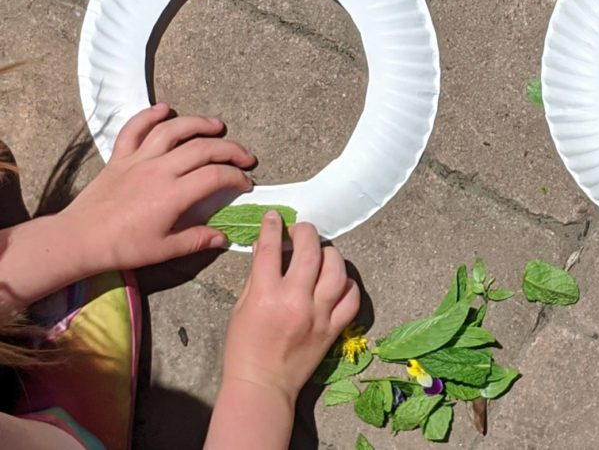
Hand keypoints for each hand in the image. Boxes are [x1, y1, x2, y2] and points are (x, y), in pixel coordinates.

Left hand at [63, 103, 255, 274]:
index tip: (245, 183)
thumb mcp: (164, 250)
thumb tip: (224, 237)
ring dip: (199, 124)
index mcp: (173, 194)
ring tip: (217, 126)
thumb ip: (197, 240)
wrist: (79, 240)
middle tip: (245, 158)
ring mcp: (138, 159)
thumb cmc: (122, 247)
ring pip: (173, 130)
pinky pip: (135, 129)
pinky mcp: (120, 157)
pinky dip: (149, 115)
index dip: (236, 177)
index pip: (216, 176)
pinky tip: (164, 109)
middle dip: (230, 150)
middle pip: (203, 148)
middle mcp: (159, 170)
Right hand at [221, 211, 360, 403]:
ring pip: (337, 270)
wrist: (262, 386)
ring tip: (321, 253)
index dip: (273, 227)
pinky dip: (348, 284)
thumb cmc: (244, 348)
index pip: (271, 249)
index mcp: (266, 295)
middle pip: (310, 252)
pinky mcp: (333, 329)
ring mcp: (318, 315)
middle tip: (301, 230)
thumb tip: (267, 244)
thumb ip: (257, 275)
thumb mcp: (241, 308)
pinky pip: (351, 298)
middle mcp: (295, 301)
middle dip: (306, 232)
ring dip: (330, 255)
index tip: (274, 217)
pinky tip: (338, 280)